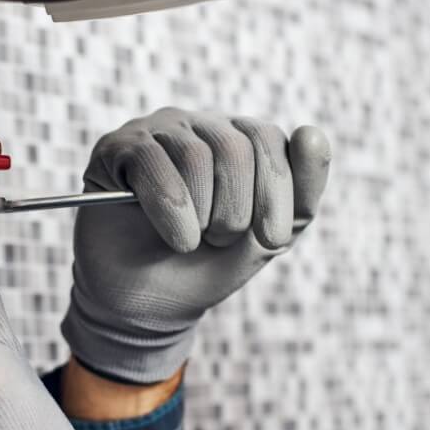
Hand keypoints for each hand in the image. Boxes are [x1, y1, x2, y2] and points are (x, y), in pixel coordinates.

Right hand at [61, 107, 331, 382]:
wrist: (148, 304)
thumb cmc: (208, 265)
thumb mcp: (267, 238)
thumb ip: (301, 193)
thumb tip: (312, 132)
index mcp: (241, 140)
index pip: (269, 138)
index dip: (276, 192)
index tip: (272, 239)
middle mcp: (200, 126)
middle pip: (234, 147)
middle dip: (236, 211)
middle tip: (221, 241)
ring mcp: (157, 132)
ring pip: (195, 157)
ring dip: (202, 216)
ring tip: (192, 242)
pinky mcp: (117, 148)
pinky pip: (151, 163)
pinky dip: (170, 211)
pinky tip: (174, 237)